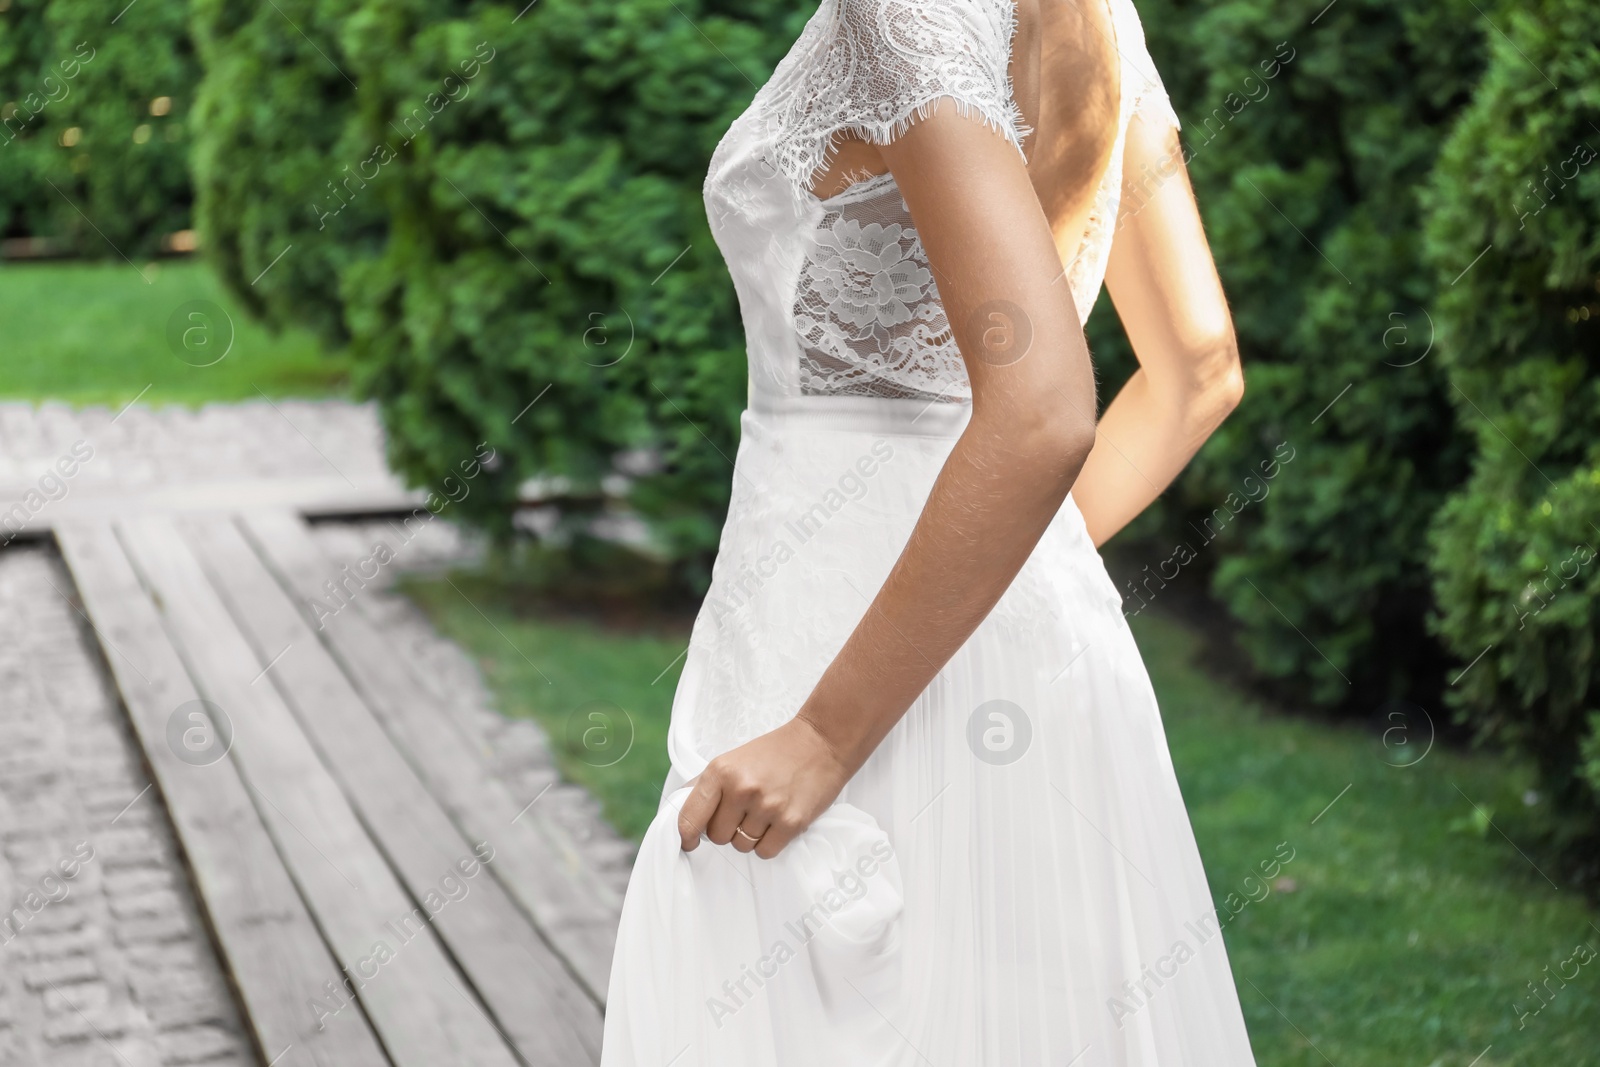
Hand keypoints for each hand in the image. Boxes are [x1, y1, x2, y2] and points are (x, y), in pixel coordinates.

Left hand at [677, 715, 851, 858]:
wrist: (821, 742)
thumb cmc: (774, 752)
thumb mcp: (733, 759)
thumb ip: (706, 785)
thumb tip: (679, 810)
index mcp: (721, 771)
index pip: (690, 817)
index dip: (686, 836)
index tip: (689, 842)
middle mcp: (741, 789)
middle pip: (717, 836)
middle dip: (727, 830)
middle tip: (745, 812)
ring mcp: (767, 807)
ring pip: (742, 846)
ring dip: (750, 836)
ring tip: (765, 812)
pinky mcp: (791, 822)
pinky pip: (765, 852)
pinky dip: (769, 844)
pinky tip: (777, 823)